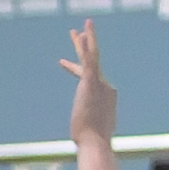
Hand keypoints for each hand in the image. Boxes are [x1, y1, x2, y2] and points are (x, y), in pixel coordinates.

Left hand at [59, 22, 117, 147]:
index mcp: (106, 94)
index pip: (88, 76)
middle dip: (86, 46)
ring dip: (84, 42)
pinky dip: (86, 47)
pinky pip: (89, 60)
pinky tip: (82, 34)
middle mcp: (105, 85)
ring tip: (77, 28)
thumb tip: (87, 139)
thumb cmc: (92, 141)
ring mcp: (99, 83)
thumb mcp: (91, 131)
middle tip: (79, 31)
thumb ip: (90, 127)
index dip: (73, 68)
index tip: (62, 62)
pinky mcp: (91, 82)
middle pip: (93, 61)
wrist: (95, 140)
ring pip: (91, 57)